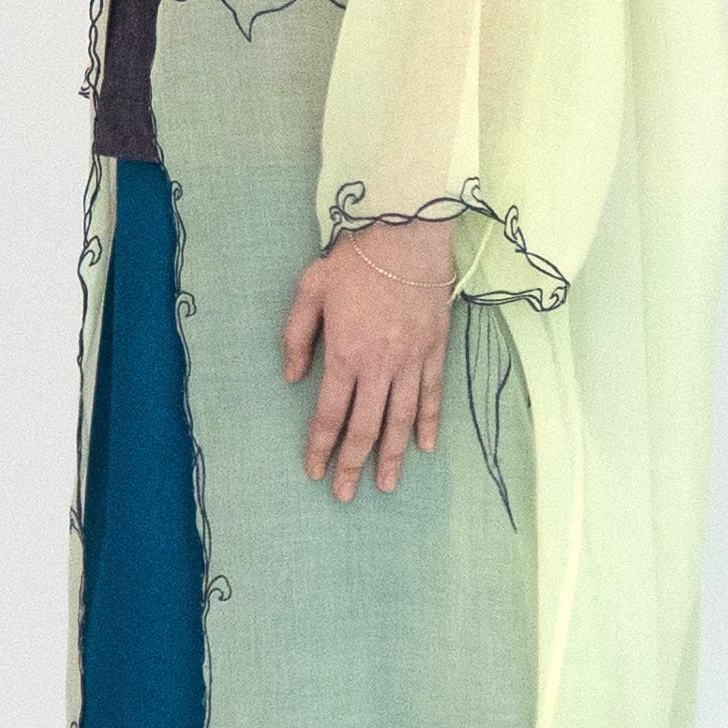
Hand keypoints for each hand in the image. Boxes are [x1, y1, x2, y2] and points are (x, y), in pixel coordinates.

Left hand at [280, 217, 456, 499]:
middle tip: (345, 494)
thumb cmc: (355, 259)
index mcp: (344, 354)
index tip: (315, 471)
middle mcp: (378, 366)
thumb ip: (297, 336)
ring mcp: (410, 361)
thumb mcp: (310, 290)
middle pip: (366, 427)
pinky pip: (432, 396)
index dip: (321, 447)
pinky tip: (425, 448)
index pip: (329, 414)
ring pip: (401, 420)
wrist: (406, 233)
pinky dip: (428, 424)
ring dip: (393, 457)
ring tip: (387, 485)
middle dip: (353, 464)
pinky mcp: (434, 350)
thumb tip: (293, 378)